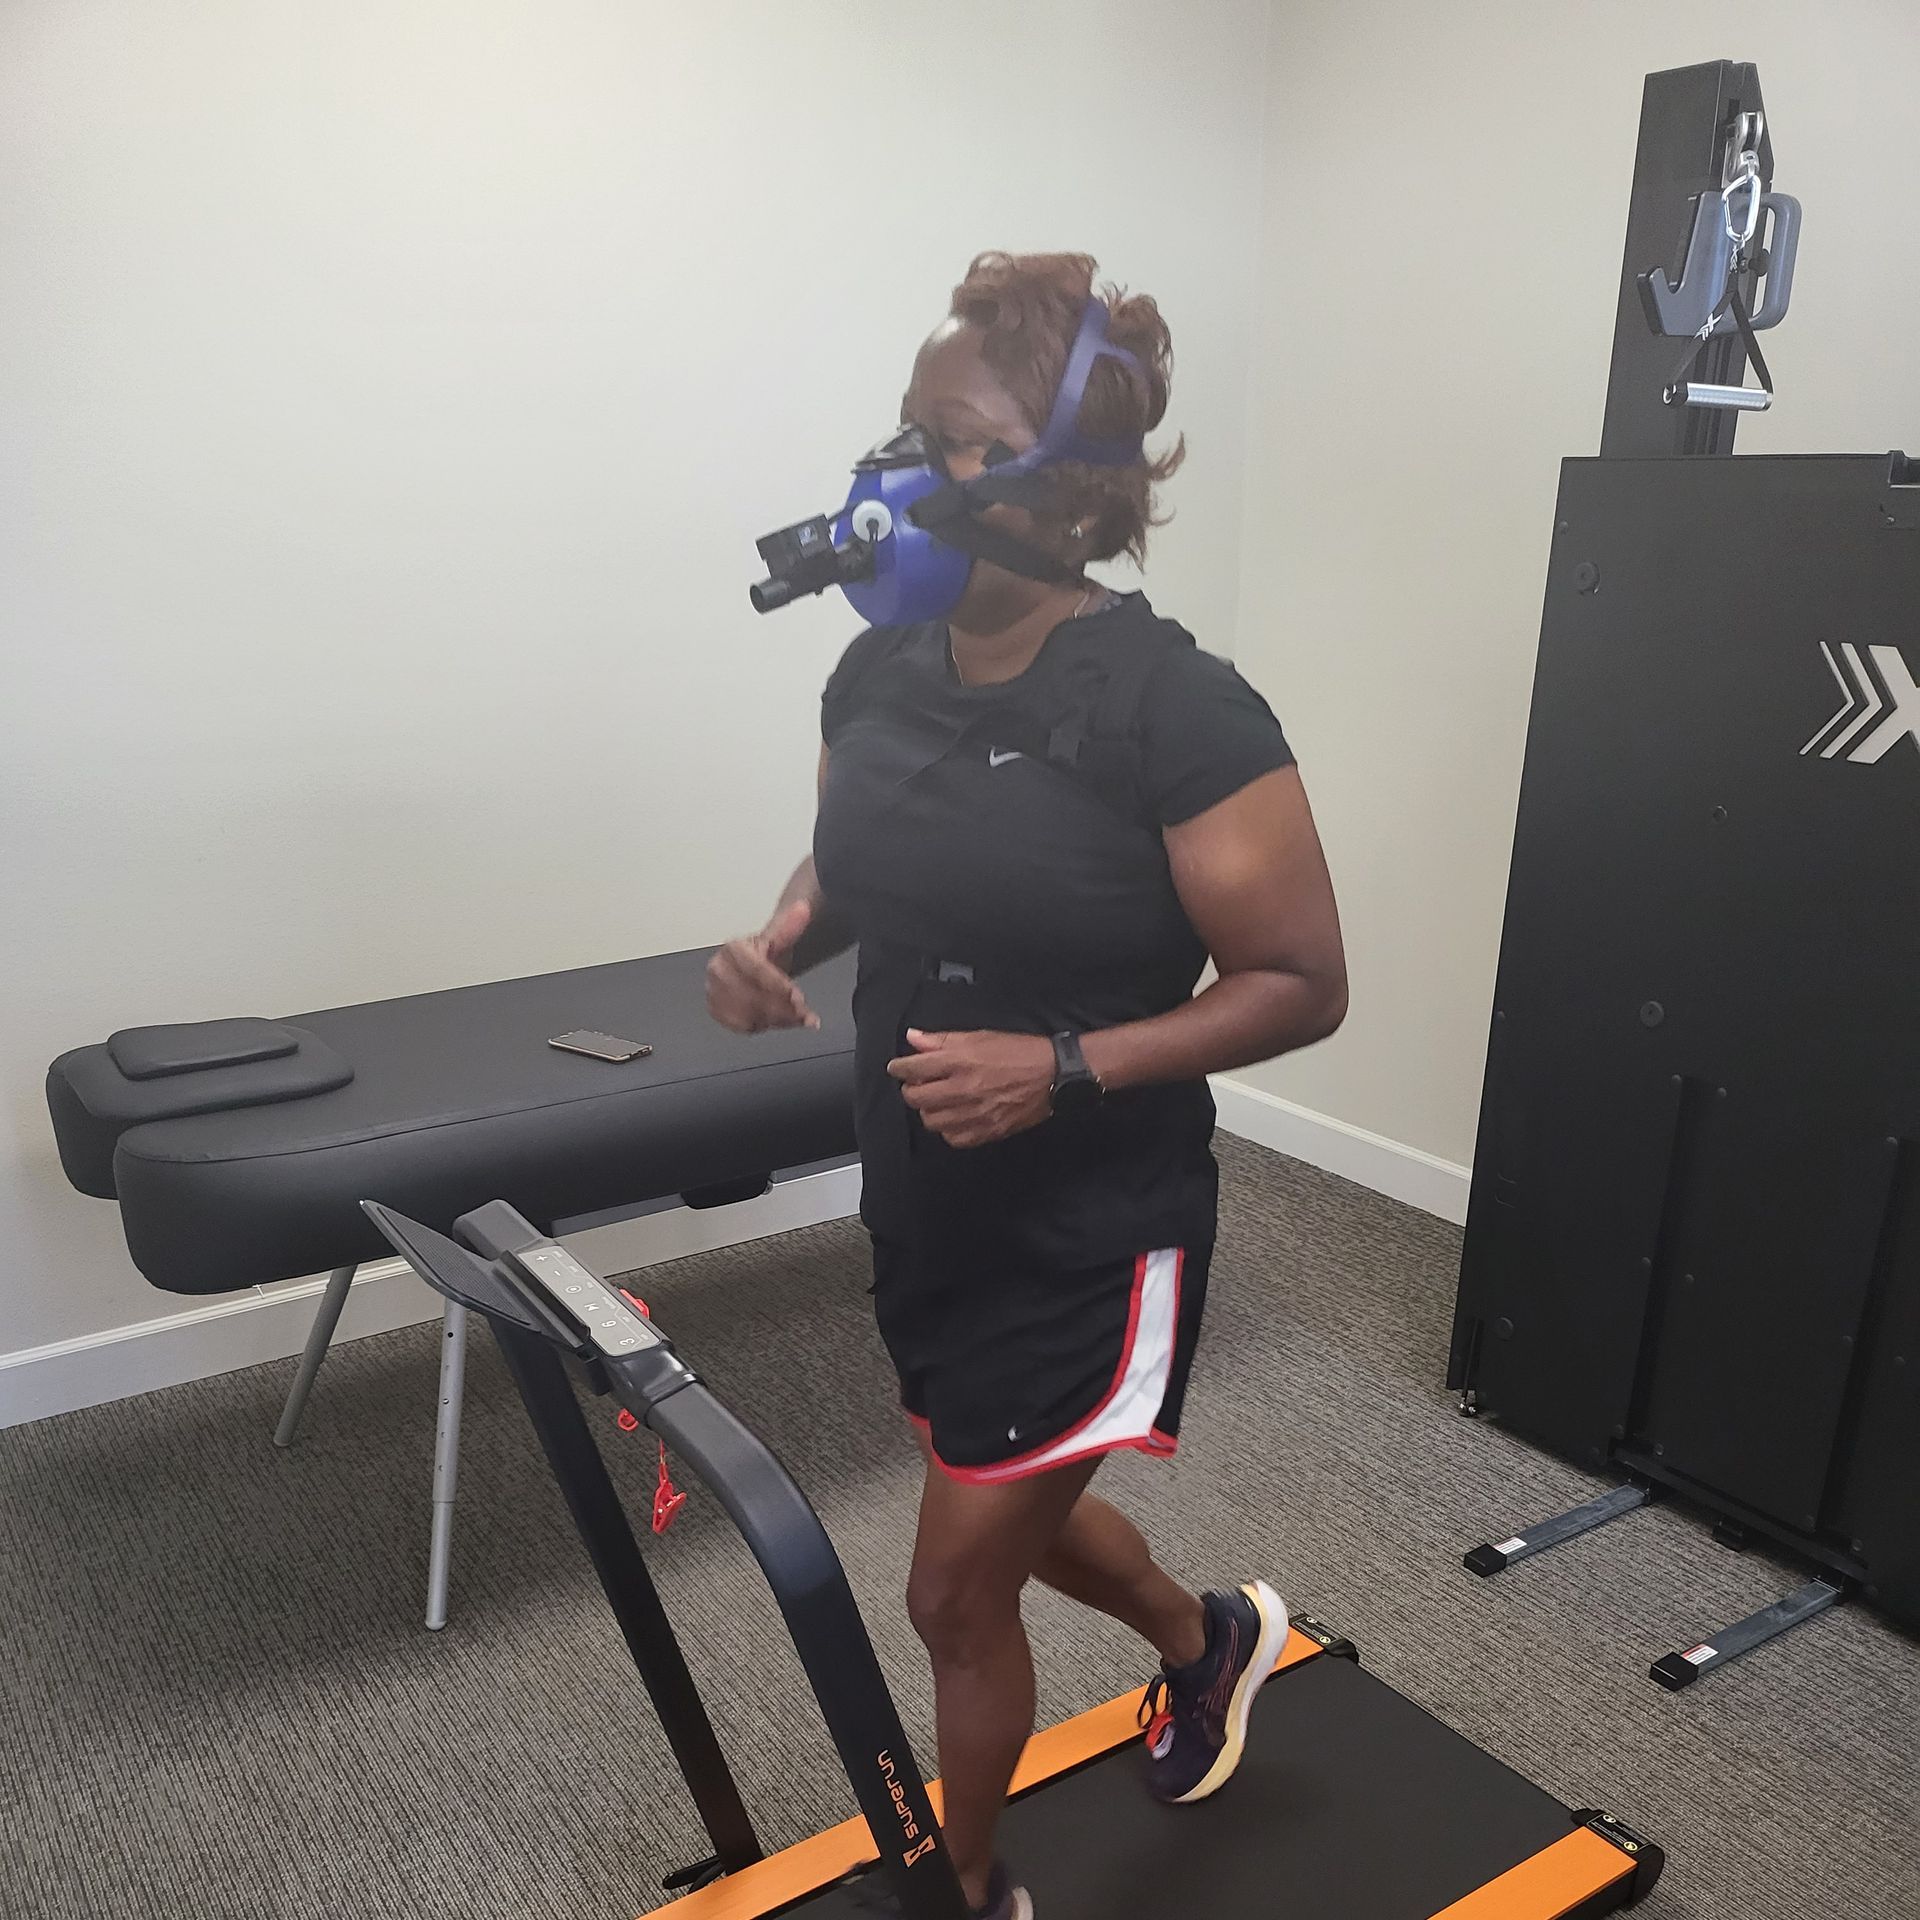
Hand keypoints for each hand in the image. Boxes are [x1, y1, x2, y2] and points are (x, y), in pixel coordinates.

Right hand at [706, 899, 820, 1033]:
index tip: (798, 997)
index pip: (756, 970)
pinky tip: (780, 1021)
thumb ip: (791, 925)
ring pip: (747, 1013)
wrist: (752, 965)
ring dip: (777, 1019)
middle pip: (751, 995)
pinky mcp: (717, 1010)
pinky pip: (741, 1025)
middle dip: (781, 1007)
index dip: (778, 986)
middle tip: (803, 1012)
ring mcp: (714, 991)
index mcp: (733, 949)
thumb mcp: (779, 938)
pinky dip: (764, 1025)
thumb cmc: (764, 953)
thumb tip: (803, 908)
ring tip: (797, 1018)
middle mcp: (718, 969)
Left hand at [887, 1028, 1054, 1148]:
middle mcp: (963, 1088)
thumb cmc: (1020, 1052)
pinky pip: (953, 1138)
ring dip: (929, 1110)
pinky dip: (949, 1129)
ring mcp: (974, 1113)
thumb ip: (943, 1040)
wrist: (1053, 1075)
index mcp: (960, 1061)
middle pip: (916, 1098)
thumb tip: (914, 1038)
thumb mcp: (980, 1036)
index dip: (900, 1068)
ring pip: (931, 1121)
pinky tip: (955, 1117)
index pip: (914, 1068)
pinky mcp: (987, 1131)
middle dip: (911, 1090)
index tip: (898, 1068)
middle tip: (917, 1085)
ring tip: (938, 1101)